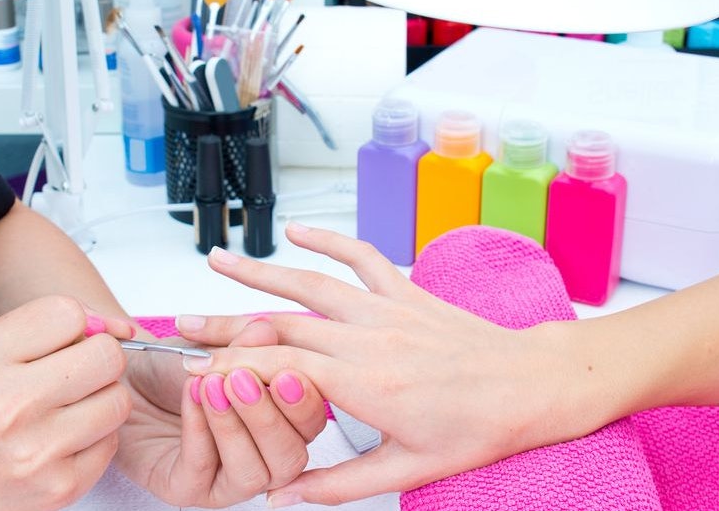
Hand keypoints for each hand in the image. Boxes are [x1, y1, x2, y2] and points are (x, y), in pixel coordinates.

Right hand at [0, 296, 134, 510]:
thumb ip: (35, 333)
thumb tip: (110, 325)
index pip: (66, 314)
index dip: (76, 323)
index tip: (69, 337)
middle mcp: (8, 405)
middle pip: (105, 356)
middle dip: (98, 357)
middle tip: (79, 370)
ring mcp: (38, 450)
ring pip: (118, 399)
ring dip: (102, 398)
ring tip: (72, 406)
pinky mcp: (61, 486)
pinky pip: (112, 441)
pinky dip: (97, 436)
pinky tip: (65, 438)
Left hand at [113, 325, 328, 507]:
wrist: (125, 378)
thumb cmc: (176, 367)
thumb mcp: (214, 346)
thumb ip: (243, 343)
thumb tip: (266, 331)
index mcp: (282, 424)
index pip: (310, 423)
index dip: (304, 402)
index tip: (286, 373)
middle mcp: (262, 458)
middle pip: (290, 457)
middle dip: (268, 418)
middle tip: (244, 380)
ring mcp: (226, 480)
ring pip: (251, 473)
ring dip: (234, 427)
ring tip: (212, 385)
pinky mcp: (187, 490)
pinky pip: (202, 469)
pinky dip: (199, 430)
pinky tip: (191, 397)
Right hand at [177, 223, 588, 505]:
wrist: (535, 387)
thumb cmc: (480, 429)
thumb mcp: (408, 470)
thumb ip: (338, 484)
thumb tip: (285, 496)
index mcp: (365, 384)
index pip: (278, 370)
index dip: (228, 369)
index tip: (193, 372)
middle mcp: (368, 338)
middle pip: (280, 324)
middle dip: (225, 325)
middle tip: (183, 327)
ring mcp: (387, 309)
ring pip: (310, 283)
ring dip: (260, 271)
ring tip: (217, 261)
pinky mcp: (406, 292)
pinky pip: (362, 256)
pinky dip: (329, 241)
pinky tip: (298, 232)